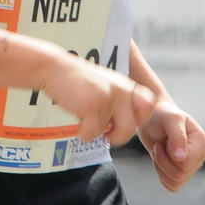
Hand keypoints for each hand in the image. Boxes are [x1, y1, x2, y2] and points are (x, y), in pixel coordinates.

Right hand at [41, 55, 157, 144]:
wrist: (55, 68)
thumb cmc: (77, 80)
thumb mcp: (105, 85)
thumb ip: (118, 102)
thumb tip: (123, 129)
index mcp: (126, 85)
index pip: (148, 106)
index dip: (139, 119)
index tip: (123, 122)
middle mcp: (121, 90)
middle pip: (133, 126)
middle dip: (119, 136)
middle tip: (107, 134)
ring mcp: (108, 97)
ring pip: (113, 132)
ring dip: (99, 134)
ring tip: (88, 126)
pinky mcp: (93, 105)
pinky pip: (93, 132)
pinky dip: (83, 133)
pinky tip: (78, 125)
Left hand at [136, 97, 204, 191]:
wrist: (153, 119)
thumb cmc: (162, 115)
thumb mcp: (169, 120)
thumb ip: (177, 136)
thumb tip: (181, 158)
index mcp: (201, 141)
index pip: (186, 164)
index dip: (168, 156)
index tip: (163, 140)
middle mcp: (200, 155)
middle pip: (180, 175)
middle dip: (162, 162)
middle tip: (158, 146)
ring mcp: (193, 166)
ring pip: (176, 182)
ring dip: (160, 168)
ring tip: (160, 151)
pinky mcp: (183, 173)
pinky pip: (172, 186)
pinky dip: (162, 176)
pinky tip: (160, 160)